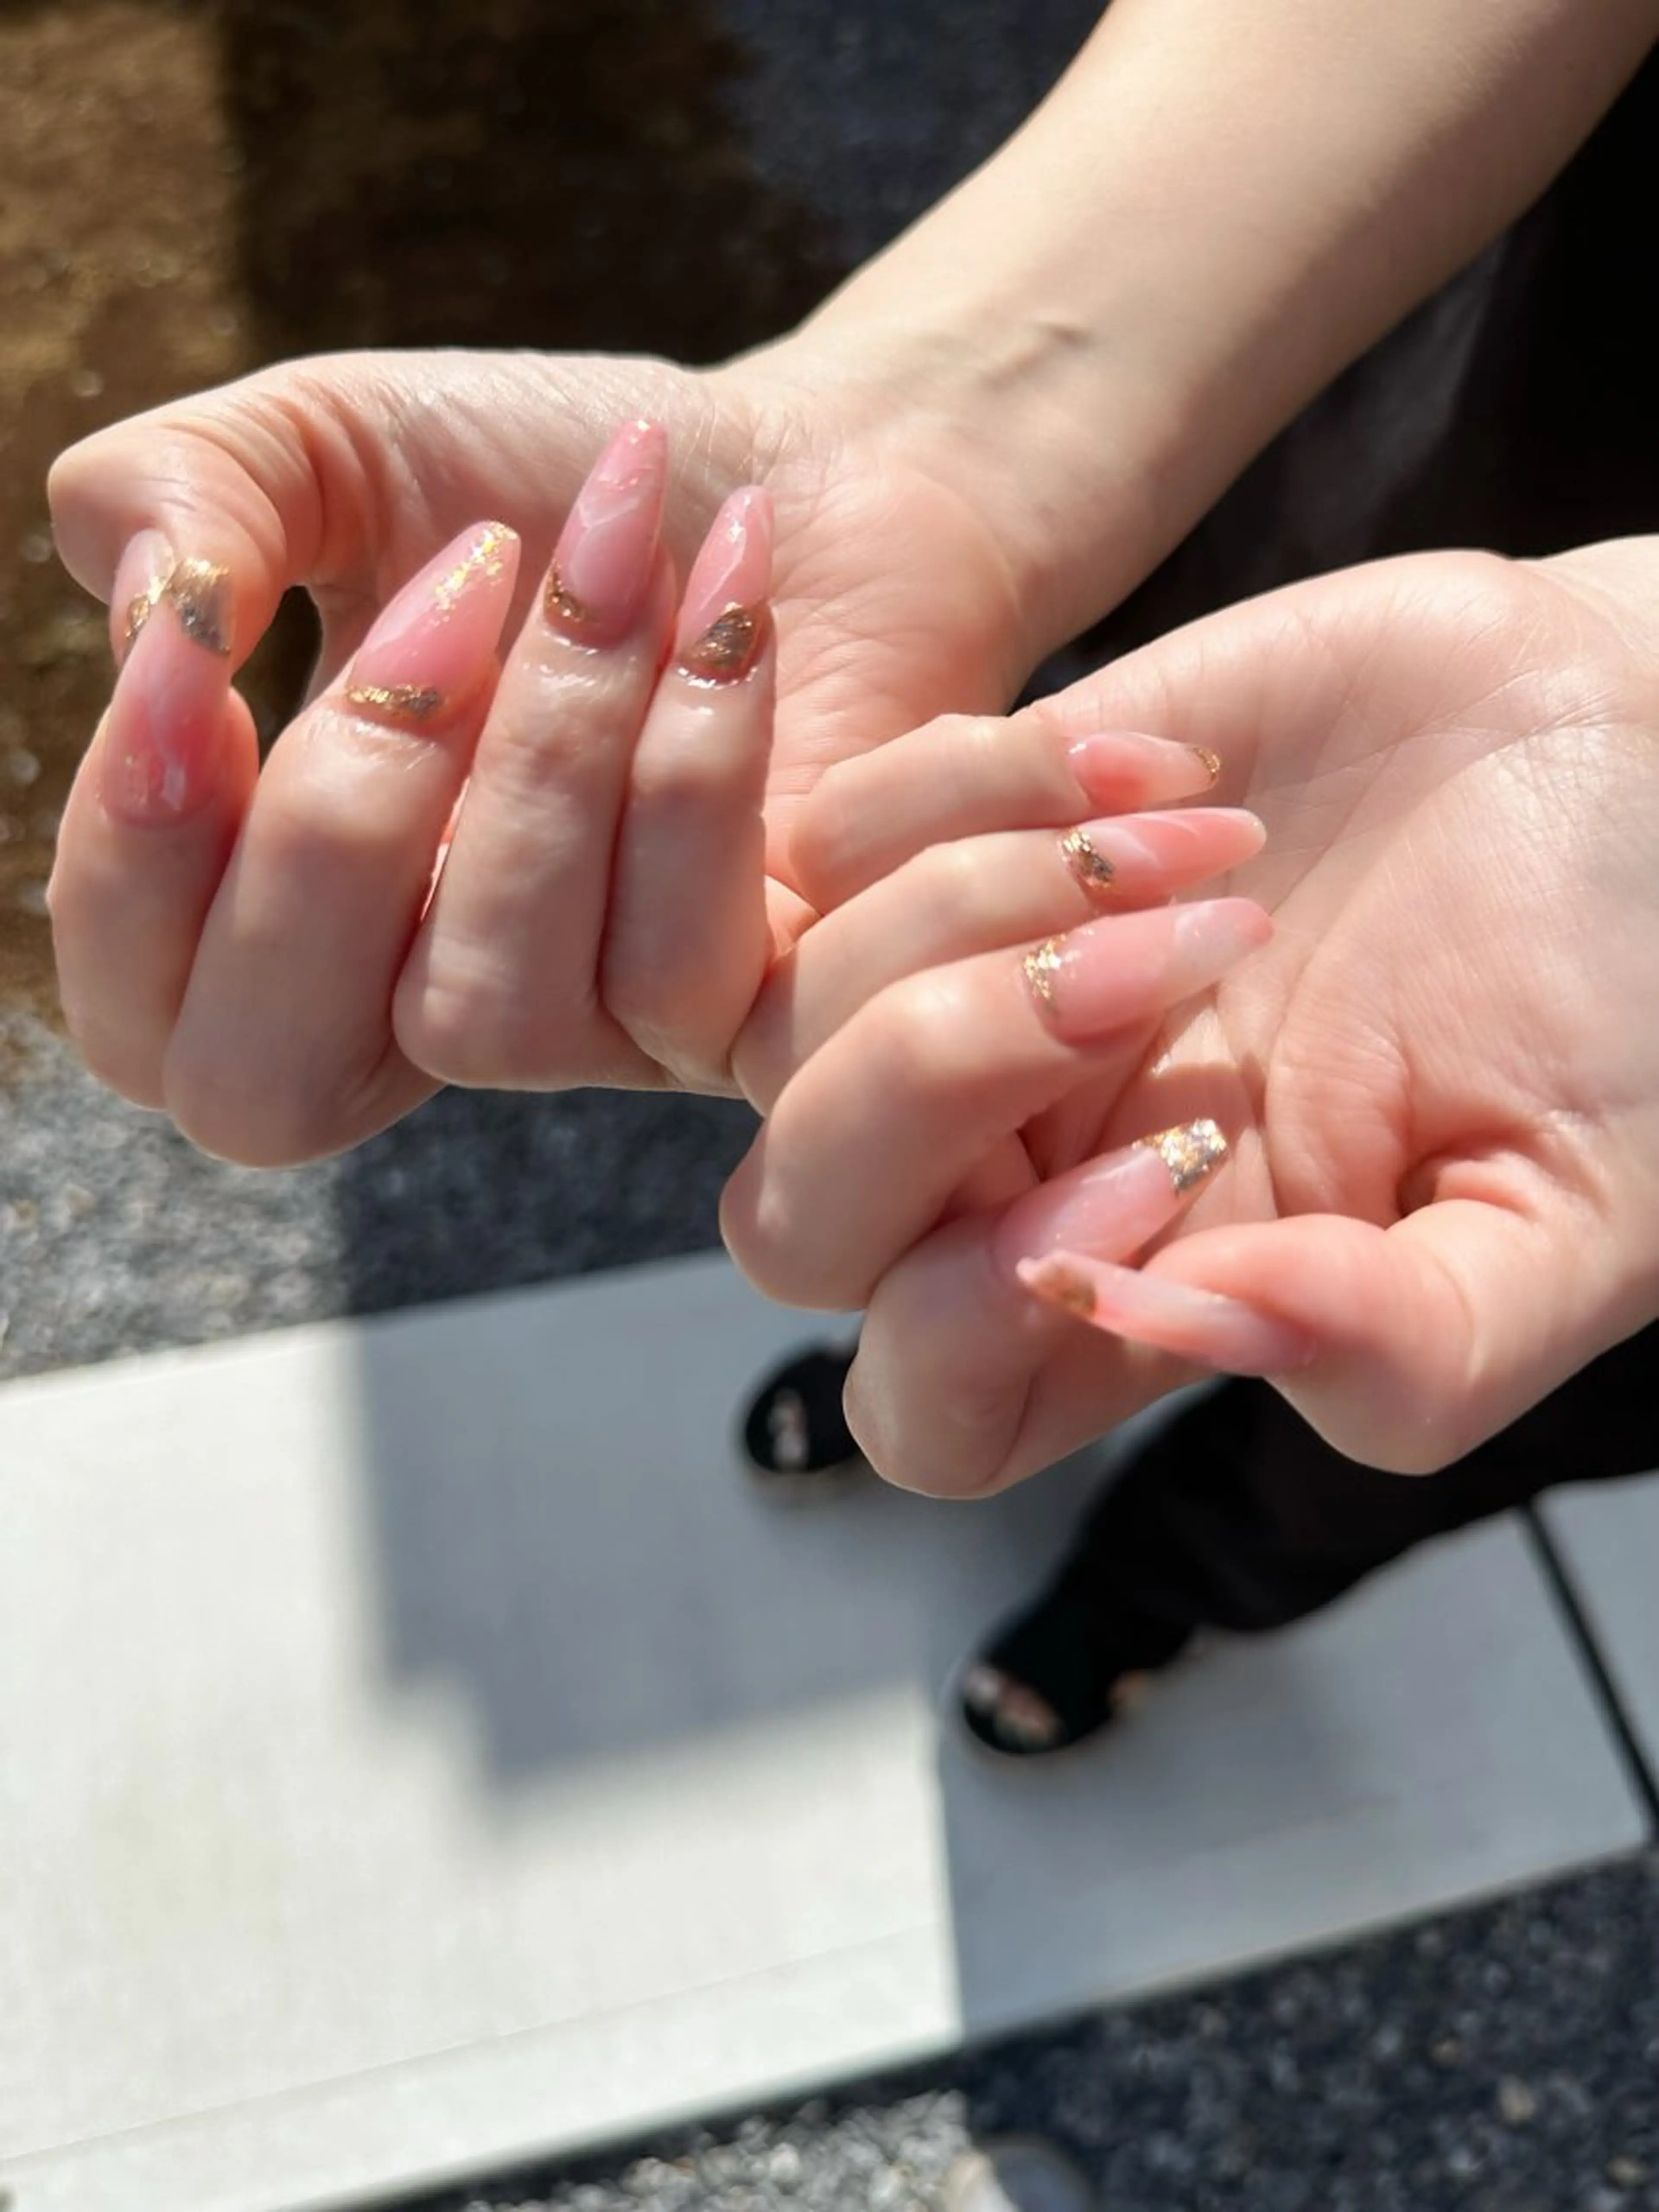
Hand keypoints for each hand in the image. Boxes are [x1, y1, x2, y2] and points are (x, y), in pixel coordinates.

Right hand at [46, 335, 1034, 1152]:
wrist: (802, 465)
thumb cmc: (549, 470)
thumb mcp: (330, 442)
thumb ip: (184, 495)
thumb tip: (152, 619)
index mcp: (281, 909)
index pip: (136, 1016)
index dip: (135, 853)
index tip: (203, 643)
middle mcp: (414, 1008)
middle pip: (272, 1086)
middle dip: (332, 821)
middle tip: (454, 581)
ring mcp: (581, 1038)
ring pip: (488, 1007)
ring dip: (554, 736)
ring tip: (625, 541)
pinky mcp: (740, 1023)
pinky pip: (672, 964)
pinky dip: (699, 747)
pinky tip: (733, 594)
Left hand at [721, 542, 1658, 1490]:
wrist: (1619, 747)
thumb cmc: (1619, 1004)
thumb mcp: (1575, 1217)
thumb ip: (1401, 1346)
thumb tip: (1175, 1326)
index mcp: (1146, 1301)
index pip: (926, 1408)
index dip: (974, 1324)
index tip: (1176, 1165)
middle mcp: (1023, 1168)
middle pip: (792, 1227)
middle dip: (933, 1084)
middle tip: (1178, 964)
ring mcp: (972, 999)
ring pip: (778, 1024)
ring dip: (980, 913)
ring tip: (1211, 846)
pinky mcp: (966, 832)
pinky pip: (820, 841)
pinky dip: (973, 788)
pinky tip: (1172, 767)